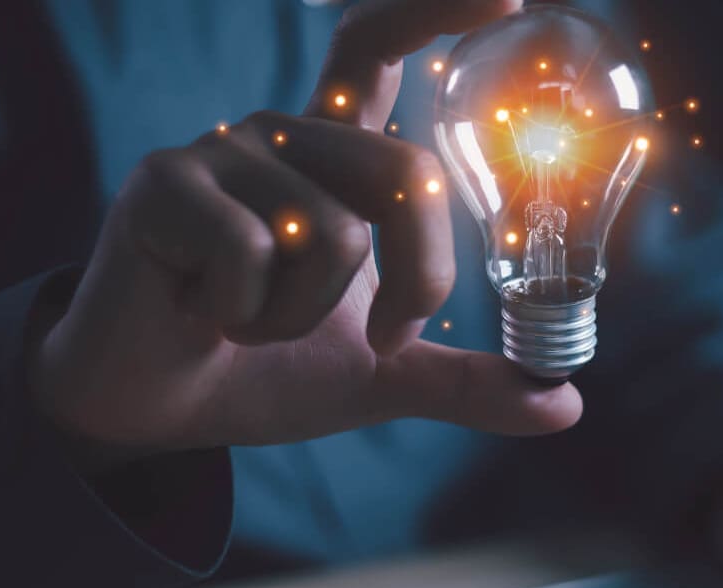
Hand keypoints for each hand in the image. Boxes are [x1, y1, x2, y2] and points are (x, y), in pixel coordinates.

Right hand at [30, 0, 579, 471]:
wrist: (157, 412)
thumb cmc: (263, 368)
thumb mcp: (382, 377)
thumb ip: (466, 381)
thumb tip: (565, 406)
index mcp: (334, 156)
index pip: (378, 51)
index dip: (435, 11)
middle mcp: (283, 134)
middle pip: (407, 174)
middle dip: (421, 283)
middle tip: (385, 340)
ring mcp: (221, 151)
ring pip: (332, 232)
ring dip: (304, 315)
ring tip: (249, 322)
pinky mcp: (164, 184)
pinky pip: (256, 253)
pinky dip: (247, 316)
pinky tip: (204, 315)